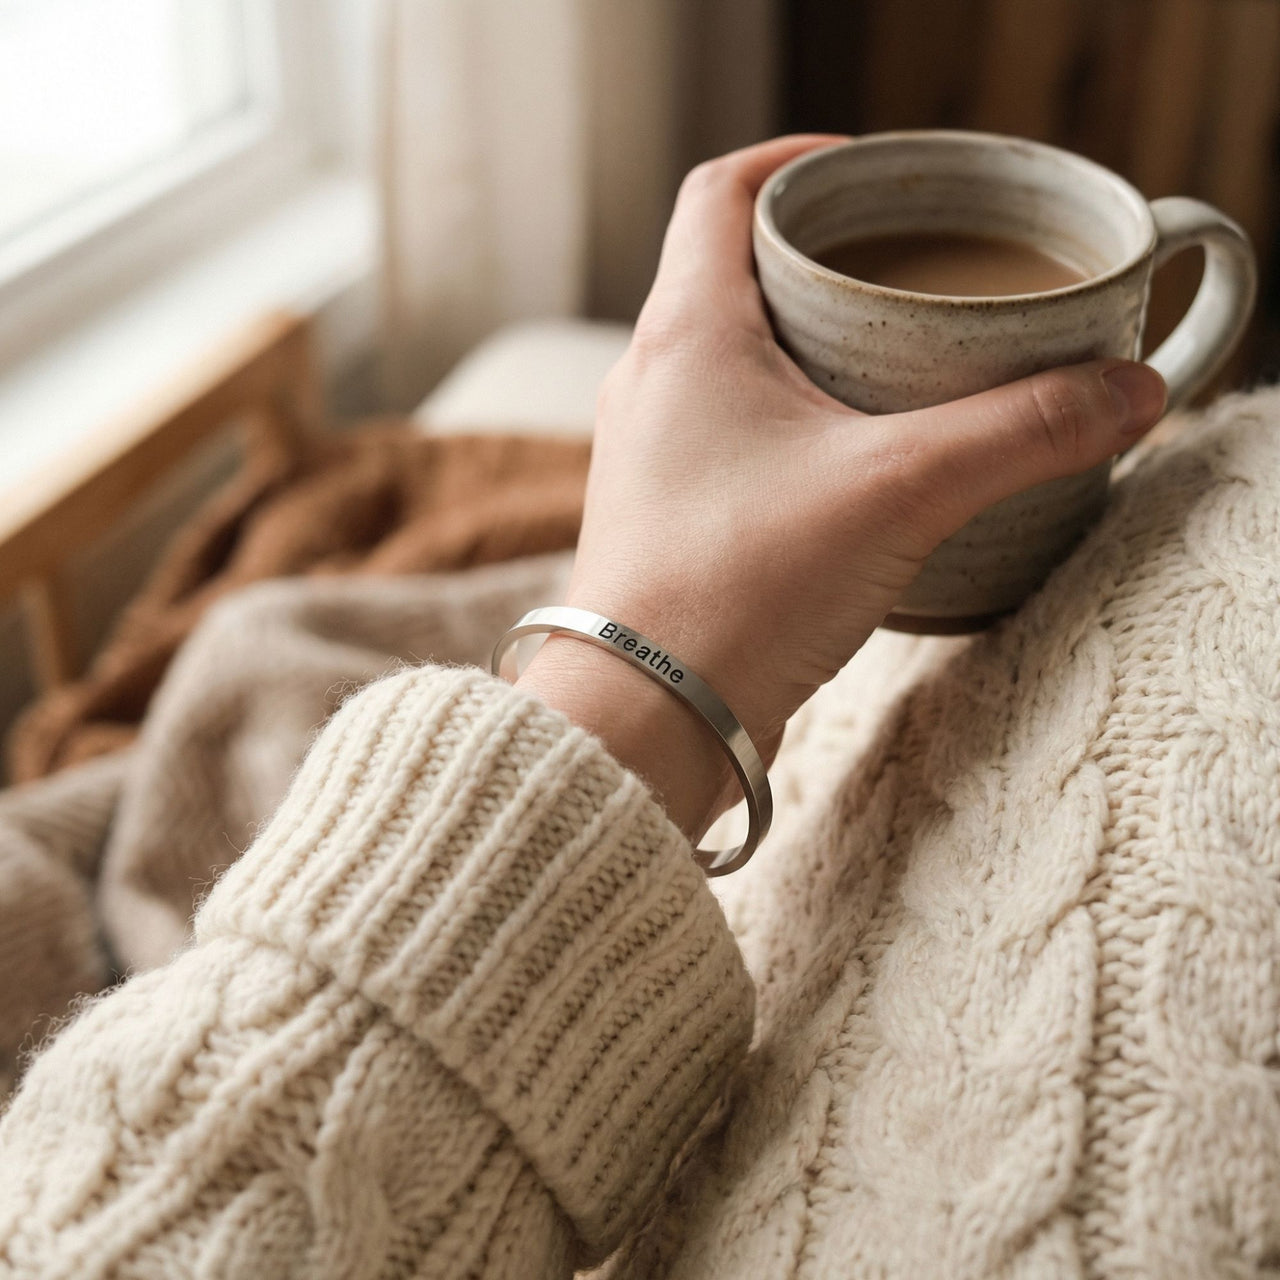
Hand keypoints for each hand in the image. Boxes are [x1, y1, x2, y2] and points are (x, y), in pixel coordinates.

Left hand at [517, 135, 1166, 838]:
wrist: (647, 718)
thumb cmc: (739, 589)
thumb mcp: (900, 492)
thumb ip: (1021, 433)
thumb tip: (1126, 393)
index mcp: (685, 334)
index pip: (721, 193)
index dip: (796, 163)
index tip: (867, 176)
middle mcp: (650, 382)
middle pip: (728, 272)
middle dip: (818, 260)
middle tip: (903, 271)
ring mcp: (650, 453)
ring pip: (728, 360)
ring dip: (803, 348)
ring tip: (889, 364)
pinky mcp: (668, 516)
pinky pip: (727, 435)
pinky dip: (789, 423)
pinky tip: (848, 464)